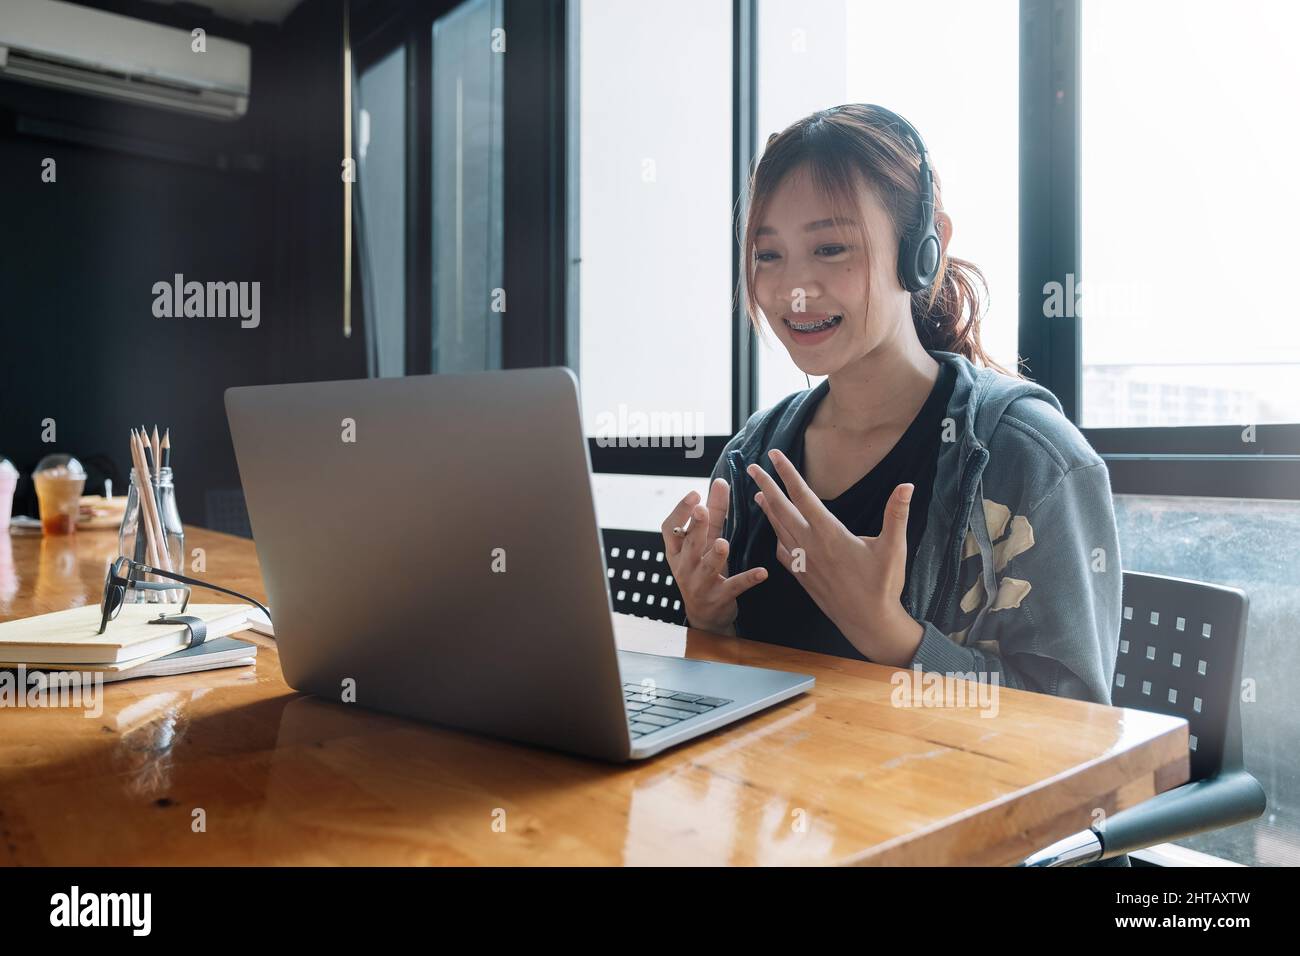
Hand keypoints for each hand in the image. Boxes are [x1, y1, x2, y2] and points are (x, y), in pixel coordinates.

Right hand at [660, 478, 767, 633]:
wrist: (706, 615)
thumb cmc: (703, 569)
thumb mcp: (706, 541)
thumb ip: (714, 512)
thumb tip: (720, 481)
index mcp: (677, 551)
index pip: (670, 529)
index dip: (680, 512)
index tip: (693, 495)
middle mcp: (684, 567)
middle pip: (688, 545)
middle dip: (695, 527)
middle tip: (702, 509)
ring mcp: (700, 584)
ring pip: (706, 568)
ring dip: (714, 555)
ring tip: (723, 544)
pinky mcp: (719, 598)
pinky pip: (734, 587)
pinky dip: (748, 579)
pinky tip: (762, 572)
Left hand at [746, 449, 923, 664]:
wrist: (868, 622)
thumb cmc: (882, 585)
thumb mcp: (893, 548)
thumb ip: (897, 514)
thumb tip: (907, 486)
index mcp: (830, 534)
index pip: (803, 496)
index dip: (787, 473)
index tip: (774, 455)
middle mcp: (811, 545)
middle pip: (782, 509)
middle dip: (765, 486)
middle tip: (752, 467)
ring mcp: (804, 562)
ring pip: (778, 529)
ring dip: (767, 509)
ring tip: (758, 493)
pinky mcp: (803, 576)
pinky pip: (782, 551)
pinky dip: (775, 536)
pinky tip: (775, 531)